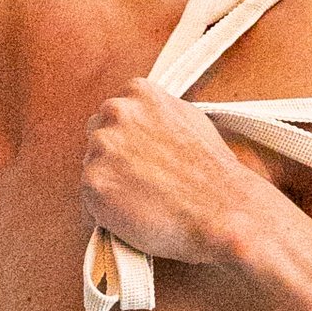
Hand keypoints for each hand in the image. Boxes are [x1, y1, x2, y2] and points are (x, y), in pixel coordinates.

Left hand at [80, 76, 282, 265]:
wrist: (223, 210)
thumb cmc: (214, 172)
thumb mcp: (189, 119)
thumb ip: (157, 116)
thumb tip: (144, 124)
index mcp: (138, 92)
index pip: (114, 115)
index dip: (128, 142)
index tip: (142, 160)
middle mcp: (115, 112)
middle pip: (97, 138)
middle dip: (114, 160)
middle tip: (142, 184)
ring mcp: (101, 147)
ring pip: (92, 170)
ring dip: (111, 187)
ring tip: (144, 203)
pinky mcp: (93, 183)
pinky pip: (89, 203)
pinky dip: (106, 215)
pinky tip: (135, 218)